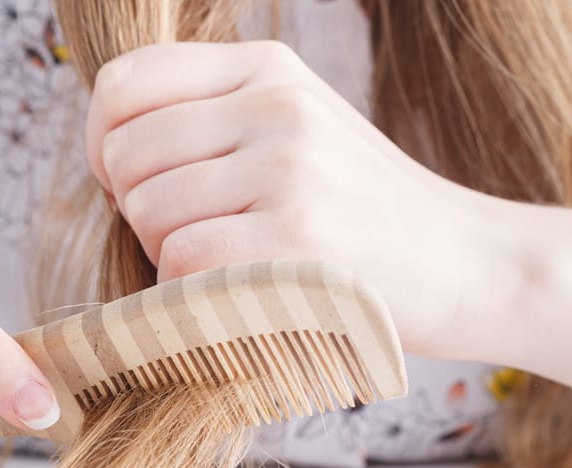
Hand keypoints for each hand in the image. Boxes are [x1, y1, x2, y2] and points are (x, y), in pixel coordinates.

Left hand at [87, 41, 494, 354]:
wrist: (469, 263)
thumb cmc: (366, 213)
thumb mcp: (297, 130)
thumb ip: (212, 121)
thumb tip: (110, 150)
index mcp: (266, 68)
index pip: (121, 84)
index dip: (103, 145)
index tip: (132, 186)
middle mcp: (275, 103)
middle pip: (125, 156)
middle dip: (139, 212)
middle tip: (197, 237)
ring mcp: (288, 166)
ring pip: (148, 212)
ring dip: (168, 257)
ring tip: (229, 266)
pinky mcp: (297, 236)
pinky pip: (182, 262)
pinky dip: (192, 293)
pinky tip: (240, 295)